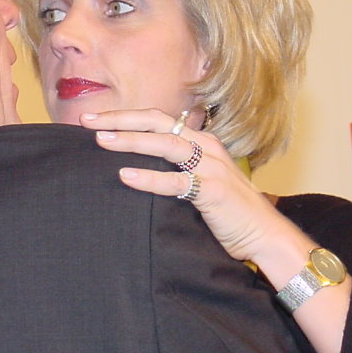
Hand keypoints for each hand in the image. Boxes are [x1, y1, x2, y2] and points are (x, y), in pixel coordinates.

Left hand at [80, 109, 299, 265]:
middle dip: (120, 120)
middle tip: (87, 122)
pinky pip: (176, 181)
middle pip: (157, 123)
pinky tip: (125, 176)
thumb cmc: (228, 211)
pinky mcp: (213, 190)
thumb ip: (177, 169)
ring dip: (131, 140)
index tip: (95, 119)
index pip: (158, 120)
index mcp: (201, 141)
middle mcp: (206, 147)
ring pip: (165, 144)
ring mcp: (211, 167)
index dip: (125, 117)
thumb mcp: (201, 181)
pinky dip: (149, 178)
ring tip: (101, 141)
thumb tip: (139, 166)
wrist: (264, 235)